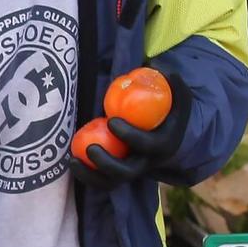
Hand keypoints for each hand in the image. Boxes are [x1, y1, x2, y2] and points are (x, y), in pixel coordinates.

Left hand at [74, 72, 192, 189]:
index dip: (130, 136)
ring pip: (112, 182)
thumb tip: (155, 64)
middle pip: (129, 172)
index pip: (148, 145)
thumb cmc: (167, 109)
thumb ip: (169, 80)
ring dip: (92, 175)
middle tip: (91, 147)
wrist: (167, 132)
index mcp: (164, 145)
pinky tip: (72, 161)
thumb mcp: (175, 94)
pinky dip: (86, 176)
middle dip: (109, 163)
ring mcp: (133, 171)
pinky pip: (102, 182)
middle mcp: (148, 163)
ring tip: (75, 160)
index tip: (111, 120)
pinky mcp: (118, 174)